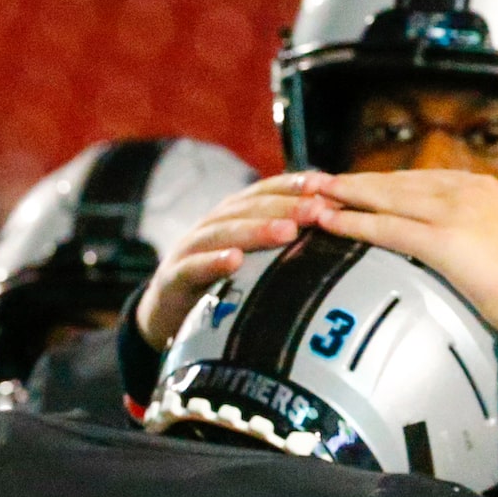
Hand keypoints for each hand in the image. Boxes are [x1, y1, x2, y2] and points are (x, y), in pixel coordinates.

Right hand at [132, 174, 334, 350]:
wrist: (166, 312)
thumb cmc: (220, 284)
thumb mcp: (251, 259)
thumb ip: (279, 240)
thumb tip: (331, 227)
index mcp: (232, 216)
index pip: (264, 191)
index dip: (293, 184)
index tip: (326, 183)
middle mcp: (212, 225)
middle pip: (249, 208)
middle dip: (285, 206)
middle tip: (318, 209)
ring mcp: (190, 249)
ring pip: (224, 232)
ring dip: (256, 229)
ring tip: (287, 231)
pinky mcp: (174, 277)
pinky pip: (194, 267)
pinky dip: (213, 262)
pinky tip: (234, 260)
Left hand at [312, 172, 497, 330]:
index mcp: (490, 192)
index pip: (430, 181)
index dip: (395, 183)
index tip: (372, 183)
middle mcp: (468, 193)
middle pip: (401, 182)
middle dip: (361, 182)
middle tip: (325, 180)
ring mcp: (453, 214)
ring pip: (387, 197)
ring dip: (347, 195)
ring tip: (315, 193)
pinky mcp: (442, 241)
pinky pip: (387, 228)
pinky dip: (354, 223)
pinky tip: (329, 221)